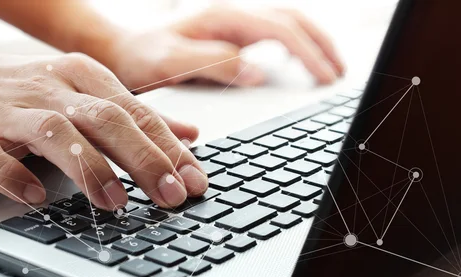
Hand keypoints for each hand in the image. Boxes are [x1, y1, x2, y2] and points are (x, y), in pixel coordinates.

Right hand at [0, 52, 207, 209]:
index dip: (168, 148)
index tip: (194, 180)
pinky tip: (37, 198)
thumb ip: (136, 116)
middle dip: (144, 159)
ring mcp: (9, 112)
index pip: (135, 112)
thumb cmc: (20, 92)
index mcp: (80, 77)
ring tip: (115, 203)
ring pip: (54, 134)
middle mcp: (49, 89)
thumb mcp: (83, 93)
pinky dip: (16, 177)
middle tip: (171, 196)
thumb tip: (188, 135)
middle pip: (105, 119)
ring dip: (89, 168)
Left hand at [107, 5, 344, 90]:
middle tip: (338, 74)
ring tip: (330, 67)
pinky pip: (272, 33)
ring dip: (312, 42)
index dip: (308, 54)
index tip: (326, 78)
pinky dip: (294, 45)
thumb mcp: (169, 64)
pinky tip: (298, 61)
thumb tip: (257, 74)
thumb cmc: (141, 59)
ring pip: (286, 23)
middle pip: (292, 20)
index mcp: (223, 19)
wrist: (121, 51)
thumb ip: (213, 65)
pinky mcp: (229, 34)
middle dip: (320, 45)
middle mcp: (231, 15)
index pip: (280, 30)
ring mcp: (232, 23)